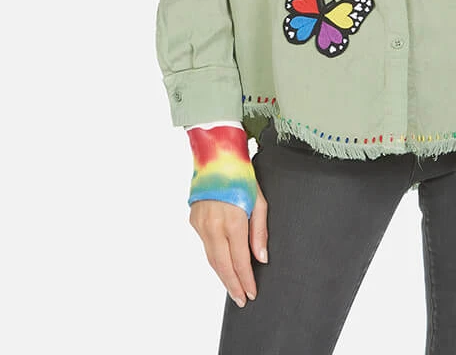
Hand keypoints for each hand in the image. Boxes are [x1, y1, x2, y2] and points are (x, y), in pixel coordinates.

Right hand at [189, 180, 269, 305]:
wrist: (216, 156)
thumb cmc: (242, 176)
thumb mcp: (259, 201)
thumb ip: (259, 231)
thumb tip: (260, 258)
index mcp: (232, 220)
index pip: (239, 260)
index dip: (246, 279)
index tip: (251, 293)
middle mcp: (213, 225)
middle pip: (222, 265)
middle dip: (232, 284)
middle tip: (241, 300)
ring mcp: (201, 224)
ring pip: (211, 258)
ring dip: (222, 275)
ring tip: (233, 288)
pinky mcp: (194, 221)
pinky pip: (206, 246)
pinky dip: (215, 258)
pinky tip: (223, 265)